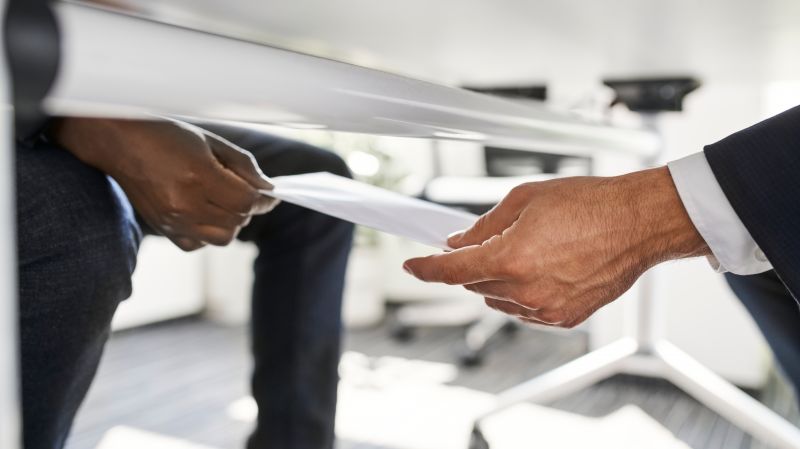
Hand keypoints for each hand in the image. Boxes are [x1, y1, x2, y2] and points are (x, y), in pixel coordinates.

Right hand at [50, 117, 277, 250]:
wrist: (118, 141)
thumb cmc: (164, 134)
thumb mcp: (209, 140)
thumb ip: (242, 165)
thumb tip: (267, 188)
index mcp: (199, 176)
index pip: (246, 202)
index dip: (263, 199)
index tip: (269, 194)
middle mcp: (185, 203)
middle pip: (238, 221)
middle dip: (248, 208)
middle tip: (243, 191)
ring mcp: (172, 220)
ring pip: (222, 238)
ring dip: (232, 222)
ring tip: (224, 202)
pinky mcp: (162, 228)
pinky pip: (198, 244)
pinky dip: (208, 233)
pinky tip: (204, 213)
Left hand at [403, 167, 708, 327]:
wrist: (638, 222)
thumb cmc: (590, 204)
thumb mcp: (525, 199)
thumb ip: (484, 225)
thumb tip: (461, 241)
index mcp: (511, 258)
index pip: (452, 272)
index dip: (426, 269)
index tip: (414, 266)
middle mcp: (526, 290)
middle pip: (474, 285)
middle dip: (472, 264)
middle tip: (487, 242)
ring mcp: (546, 308)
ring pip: (498, 300)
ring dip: (497, 280)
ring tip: (527, 250)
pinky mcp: (564, 318)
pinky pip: (525, 310)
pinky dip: (521, 293)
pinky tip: (542, 268)